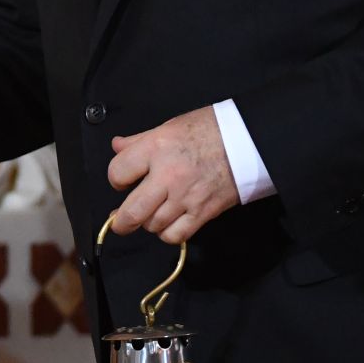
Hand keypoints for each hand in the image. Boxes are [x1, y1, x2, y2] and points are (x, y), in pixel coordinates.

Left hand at [104, 106, 238, 244]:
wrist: (248, 140)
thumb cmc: (208, 129)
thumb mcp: (169, 126)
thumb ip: (139, 140)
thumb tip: (117, 146)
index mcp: (155, 148)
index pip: (118, 172)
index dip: (116, 178)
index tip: (121, 180)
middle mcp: (167, 175)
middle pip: (133, 211)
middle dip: (121, 221)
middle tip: (119, 221)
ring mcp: (186, 197)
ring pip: (153, 225)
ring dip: (148, 223)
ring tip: (151, 214)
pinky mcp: (203, 212)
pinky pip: (177, 235)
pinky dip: (168, 234)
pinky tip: (169, 224)